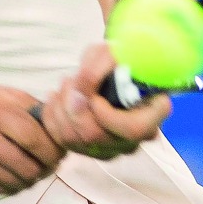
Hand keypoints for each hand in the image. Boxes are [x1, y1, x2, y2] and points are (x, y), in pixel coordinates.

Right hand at [0, 83, 65, 194]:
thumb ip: (30, 108)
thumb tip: (59, 128)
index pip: (35, 139)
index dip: (54, 150)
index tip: (60, 150)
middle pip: (29, 167)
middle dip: (46, 167)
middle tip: (48, 162)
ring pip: (17, 183)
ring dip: (30, 178)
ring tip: (31, 166)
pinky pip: (0, 190)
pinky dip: (12, 184)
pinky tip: (11, 171)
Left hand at [39, 42, 171, 159]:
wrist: (103, 74)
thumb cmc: (111, 62)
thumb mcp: (110, 53)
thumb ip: (103, 61)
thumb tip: (88, 80)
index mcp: (149, 114)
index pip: (135, 129)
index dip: (109, 116)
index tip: (95, 98)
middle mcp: (131, 138)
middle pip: (95, 136)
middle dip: (75, 106)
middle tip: (71, 82)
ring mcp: (108, 148)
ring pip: (75, 139)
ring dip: (62, 105)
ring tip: (67, 83)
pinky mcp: (87, 150)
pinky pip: (61, 138)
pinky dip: (53, 114)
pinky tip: (58, 97)